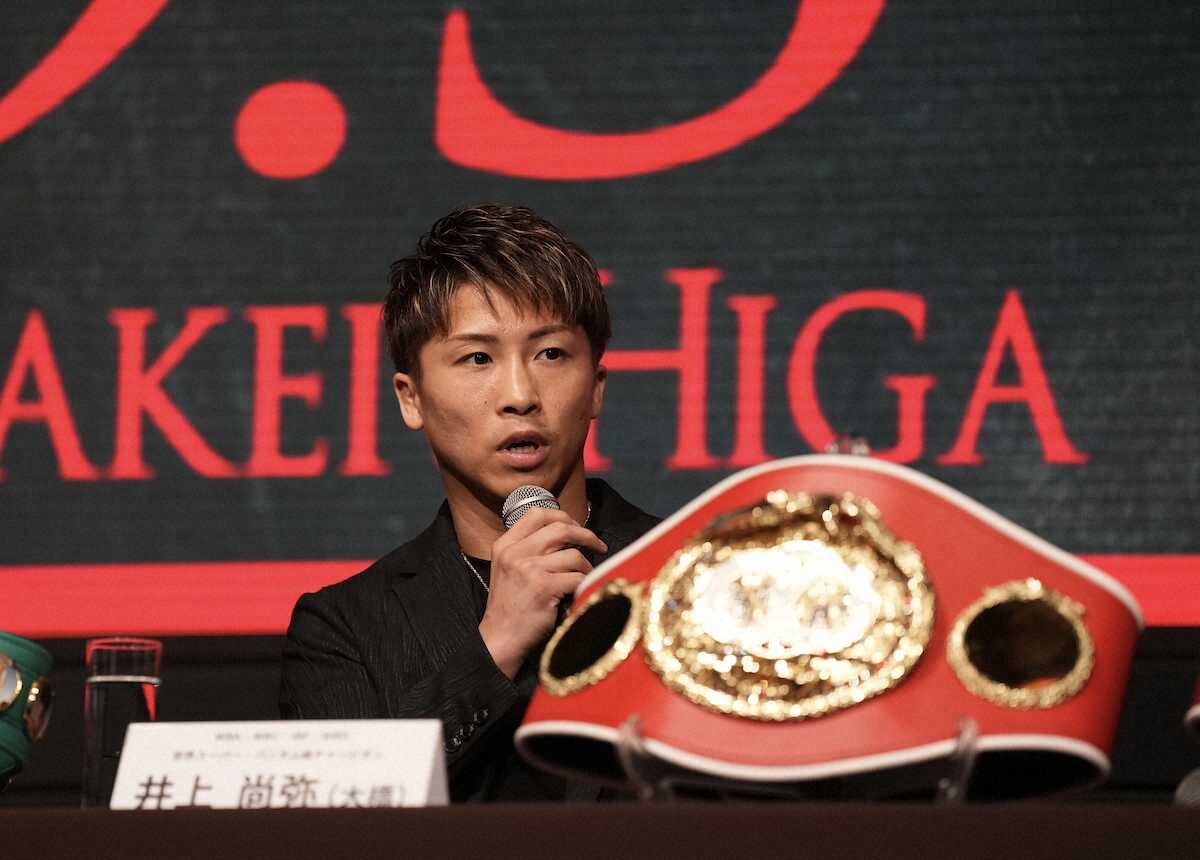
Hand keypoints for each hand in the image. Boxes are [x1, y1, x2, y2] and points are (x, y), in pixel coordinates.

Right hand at [478, 507, 606, 678]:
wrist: (500, 637)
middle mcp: (515, 553)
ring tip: (587, 576)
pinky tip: (583, 589)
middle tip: (597, 545)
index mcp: (505, 545)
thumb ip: (528, 548)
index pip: (537, 513)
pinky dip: (585, 583)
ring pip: (573, 554)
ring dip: (587, 565)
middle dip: (585, 534)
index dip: (562, 516)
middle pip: (560, 528)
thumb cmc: (510, 604)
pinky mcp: (544, 587)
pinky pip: (577, 577)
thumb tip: (567, 531)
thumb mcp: (508, 568)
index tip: (576, 527)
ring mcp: (529, 569)